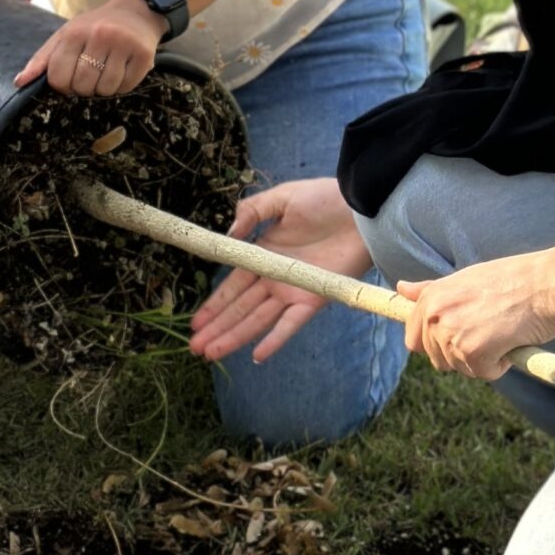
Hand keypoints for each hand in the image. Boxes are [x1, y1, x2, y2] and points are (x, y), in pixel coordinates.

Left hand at [13, 0, 165, 96]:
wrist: (137, 10)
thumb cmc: (95, 26)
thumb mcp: (66, 35)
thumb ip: (42, 59)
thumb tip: (19, 82)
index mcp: (75, 32)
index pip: (59, 77)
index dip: (62, 85)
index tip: (69, 78)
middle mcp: (100, 36)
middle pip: (82, 86)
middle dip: (83, 88)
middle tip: (90, 75)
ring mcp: (124, 45)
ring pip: (105, 89)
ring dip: (103, 88)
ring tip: (106, 71)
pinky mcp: (144, 55)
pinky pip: (126, 87)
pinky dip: (122, 86)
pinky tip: (122, 70)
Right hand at [190, 178, 370, 363]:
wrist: (359, 210)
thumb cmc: (322, 200)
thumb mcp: (281, 198)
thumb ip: (251, 212)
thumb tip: (229, 234)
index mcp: (263, 255)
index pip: (233, 286)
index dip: (214, 304)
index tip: (195, 321)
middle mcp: (275, 279)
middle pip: (240, 309)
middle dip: (217, 328)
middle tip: (195, 348)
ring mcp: (293, 291)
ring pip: (257, 319)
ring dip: (235, 337)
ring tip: (211, 354)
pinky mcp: (314, 299)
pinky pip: (291, 324)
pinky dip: (275, 339)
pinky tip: (256, 356)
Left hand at [395, 252, 554, 380]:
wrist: (548, 285)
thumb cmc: (513, 280)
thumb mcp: (465, 279)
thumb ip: (431, 290)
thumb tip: (401, 288)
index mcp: (430, 297)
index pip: (413, 338)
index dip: (437, 343)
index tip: (461, 336)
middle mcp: (434, 315)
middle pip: (436, 359)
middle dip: (461, 353)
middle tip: (489, 330)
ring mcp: (451, 334)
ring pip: (459, 368)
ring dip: (482, 359)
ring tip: (501, 331)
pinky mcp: (472, 353)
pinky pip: (482, 373)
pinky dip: (499, 365)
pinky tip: (511, 341)